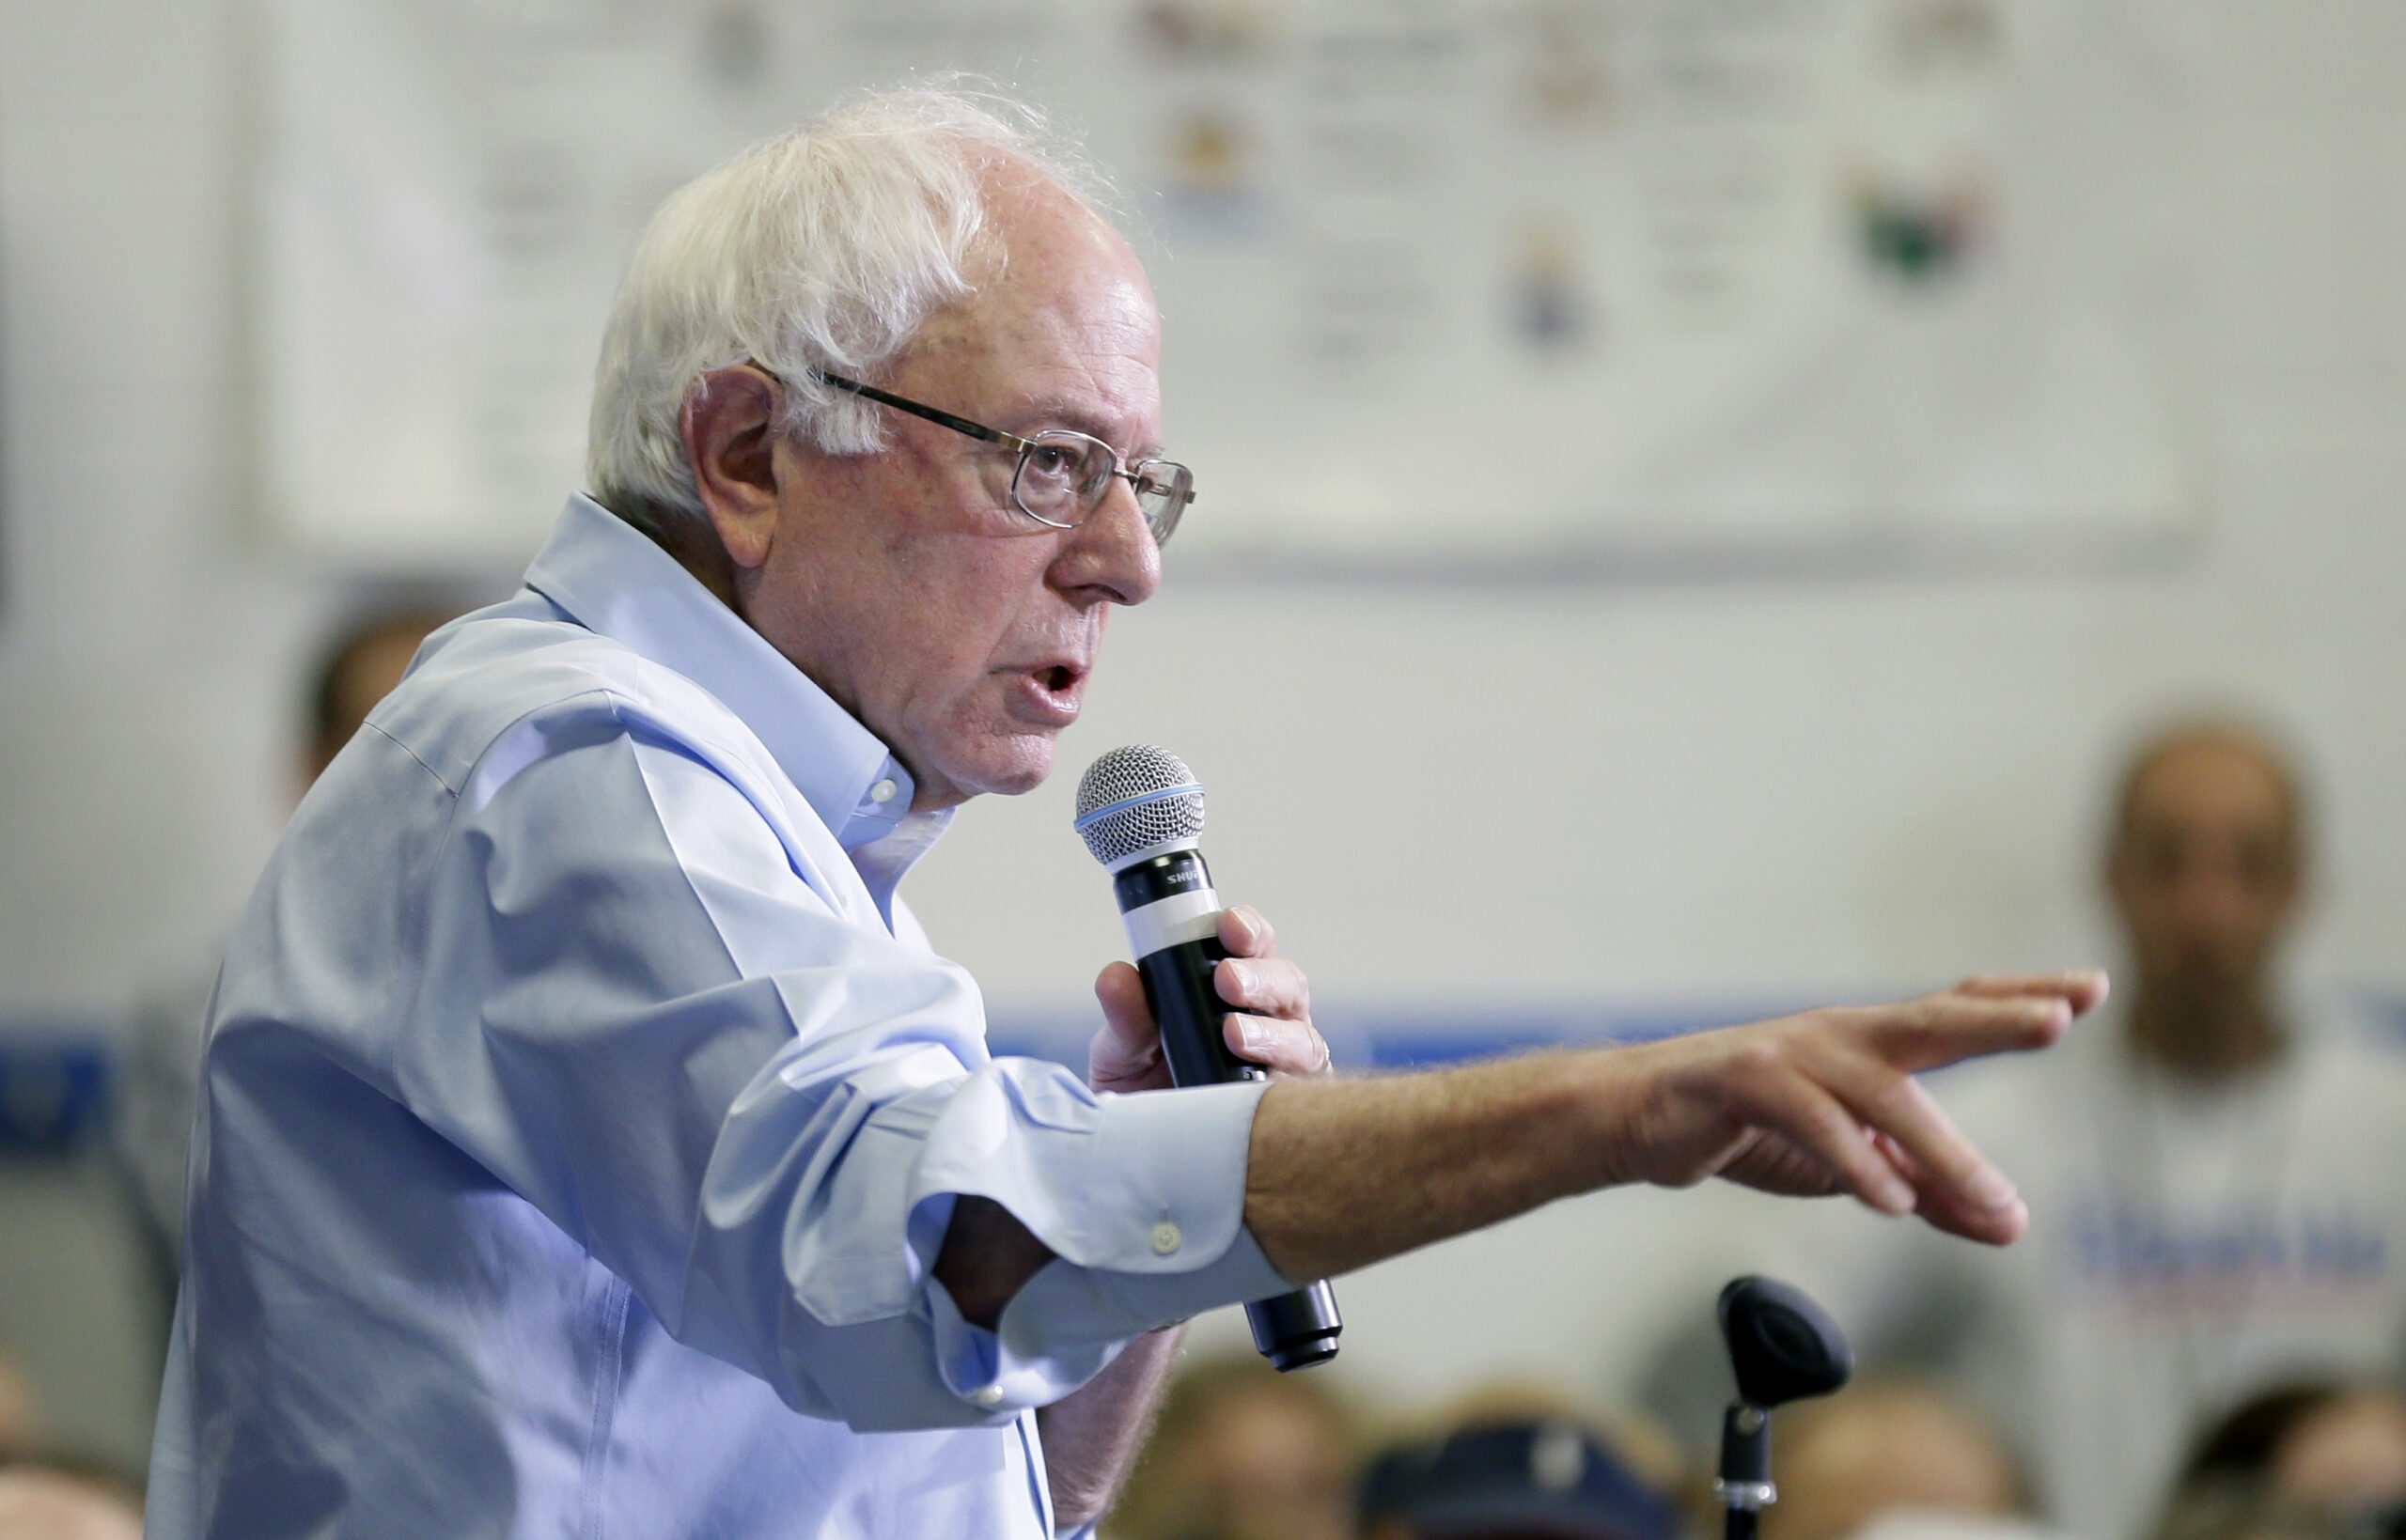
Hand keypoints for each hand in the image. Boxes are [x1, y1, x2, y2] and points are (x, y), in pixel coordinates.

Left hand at [1089, 905, 1332, 1094]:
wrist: (1141, 1155)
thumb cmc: (1141, 1087)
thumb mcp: (1122, 1048)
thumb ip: (1125, 1014)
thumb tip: (1117, 975)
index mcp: (1233, 989)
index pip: (1253, 946)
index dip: (1249, 930)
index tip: (1228, 925)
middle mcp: (1270, 1020)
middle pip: (1287, 985)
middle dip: (1261, 976)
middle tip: (1226, 980)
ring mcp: (1286, 1066)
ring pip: (1302, 1038)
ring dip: (1271, 1032)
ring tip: (1233, 1033)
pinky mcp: (1289, 1111)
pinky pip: (1302, 1096)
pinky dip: (1282, 1085)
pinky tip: (1258, 1085)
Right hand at [1592, 971, 2108, 1243]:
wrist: (1638, 1116)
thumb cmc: (1752, 1129)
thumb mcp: (1856, 1167)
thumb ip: (1931, 1190)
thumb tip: (2012, 1224)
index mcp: (1870, 1043)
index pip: (1955, 1009)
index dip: (2020, 997)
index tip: (2091, 987)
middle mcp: (1838, 1034)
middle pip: (1930, 1018)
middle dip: (1998, 1017)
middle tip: (2061, 1015)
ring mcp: (1789, 1051)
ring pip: (1879, 1092)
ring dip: (1940, 1148)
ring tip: (1992, 1198)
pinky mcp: (1742, 1081)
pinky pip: (1809, 1119)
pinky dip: (1855, 1161)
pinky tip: (1892, 1202)